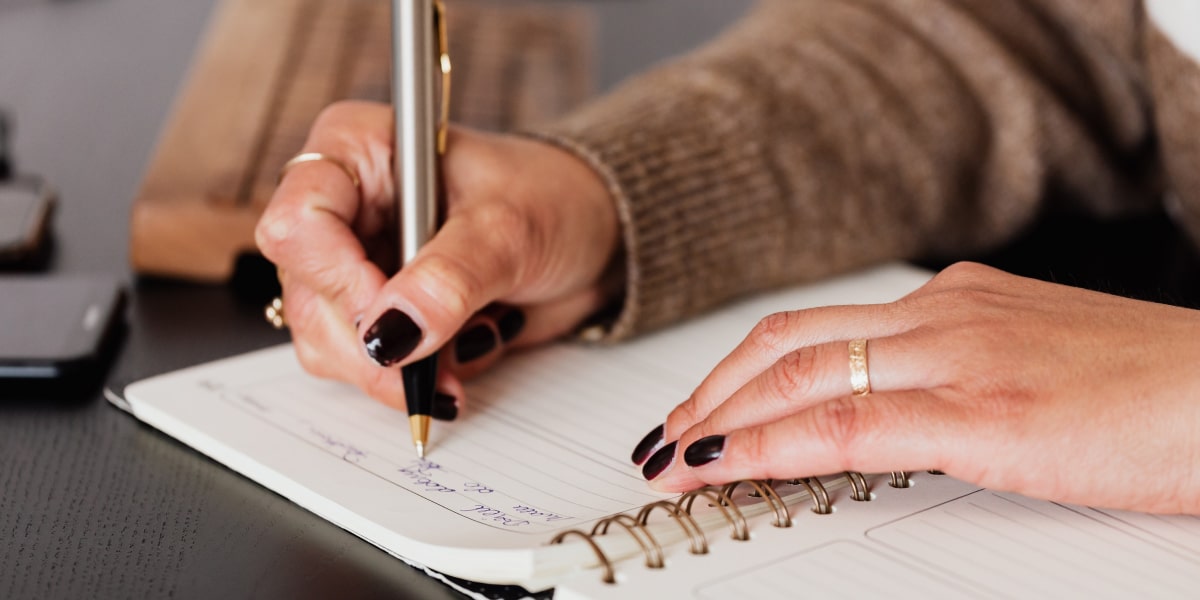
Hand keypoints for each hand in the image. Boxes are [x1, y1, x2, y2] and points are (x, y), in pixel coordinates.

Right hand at [256, 101, 619, 413]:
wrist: (595, 237)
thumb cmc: (554, 200)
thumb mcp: (509, 229)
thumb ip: (450, 279)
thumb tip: (392, 334)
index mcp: (358, 151)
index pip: (299, 220)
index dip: (338, 280)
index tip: (394, 320)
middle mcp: (344, 207)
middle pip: (308, 295)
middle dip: (372, 345)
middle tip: (431, 365)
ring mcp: (356, 265)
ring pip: (326, 342)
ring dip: (395, 370)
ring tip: (466, 351)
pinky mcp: (380, 314)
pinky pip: (366, 367)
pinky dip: (415, 378)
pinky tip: (464, 352)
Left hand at [633, 262, 1199, 513]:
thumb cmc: (1153, 390)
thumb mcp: (1034, 369)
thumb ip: (960, 380)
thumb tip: (899, 415)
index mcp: (955, 305)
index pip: (815, 330)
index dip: (741, 371)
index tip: (702, 409)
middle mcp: (944, 316)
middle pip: (786, 342)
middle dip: (711, 391)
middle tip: (665, 435)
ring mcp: (958, 357)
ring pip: (798, 376)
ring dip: (720, 417)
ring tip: (675, 456)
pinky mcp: (982, 412)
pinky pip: (845, 423)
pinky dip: (769, 443)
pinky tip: (727, 465)